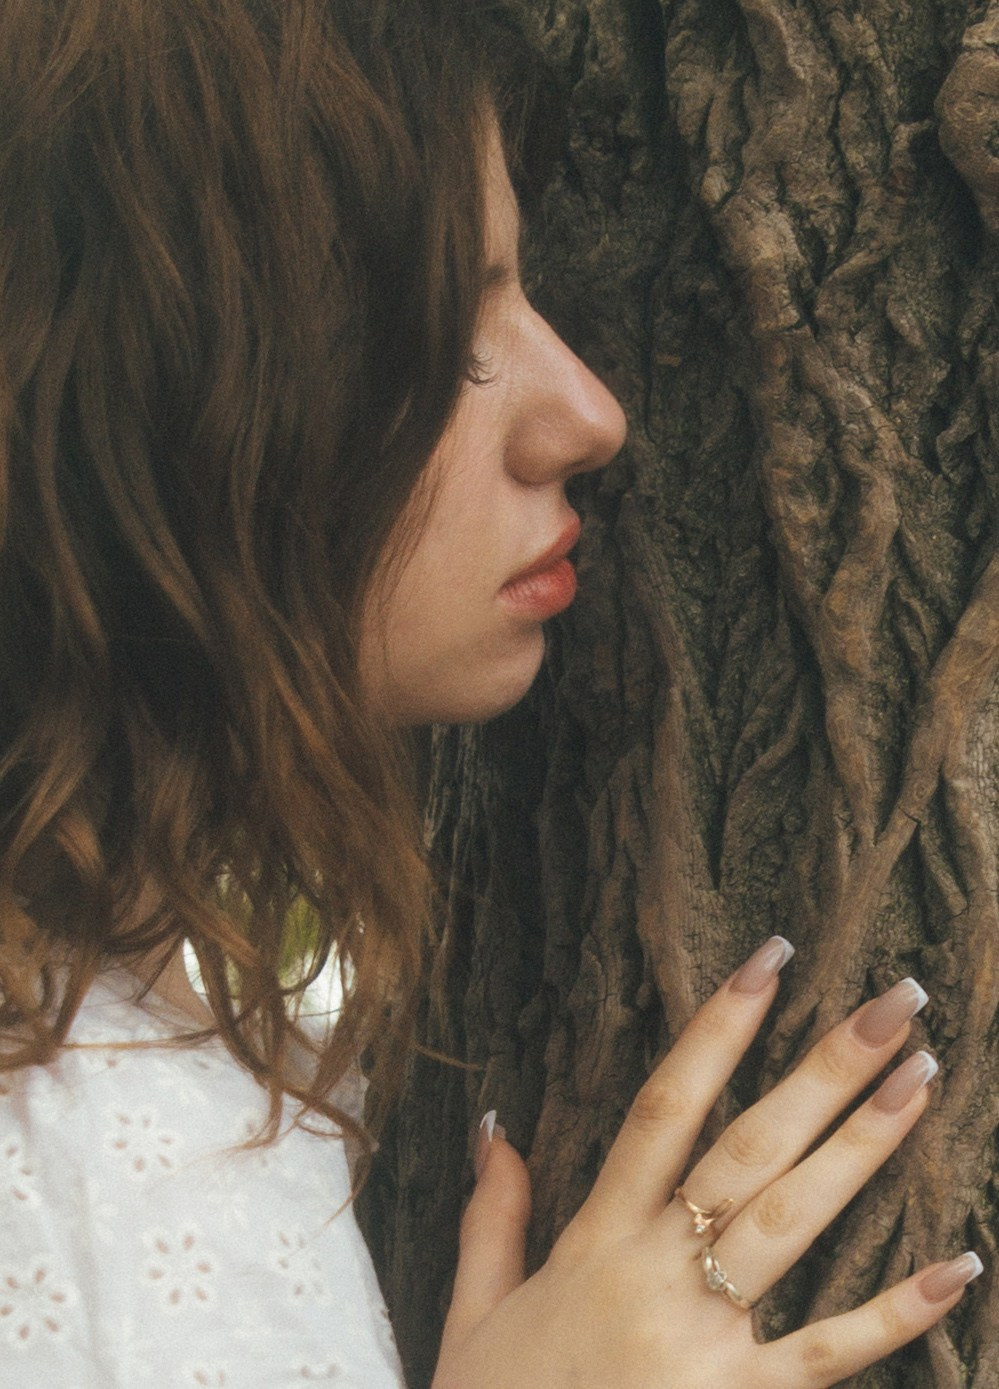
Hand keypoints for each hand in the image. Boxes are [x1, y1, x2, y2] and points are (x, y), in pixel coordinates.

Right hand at [432, 939, 980, 1387]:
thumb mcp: (473, 1308)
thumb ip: (489, 1213)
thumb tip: (494, 1125)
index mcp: (595, 1239)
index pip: (663, 1106)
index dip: (717, 1029)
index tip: (768, 962)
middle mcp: (656, 1272)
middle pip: (750, 1147)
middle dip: (823, 1068)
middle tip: (893, 1002)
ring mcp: (704, 1339)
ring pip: (793, 1222)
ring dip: (862, 1147)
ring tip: (922, 1078)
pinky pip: (827, 1355)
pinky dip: (894, 1314)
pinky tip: (957, 1267)